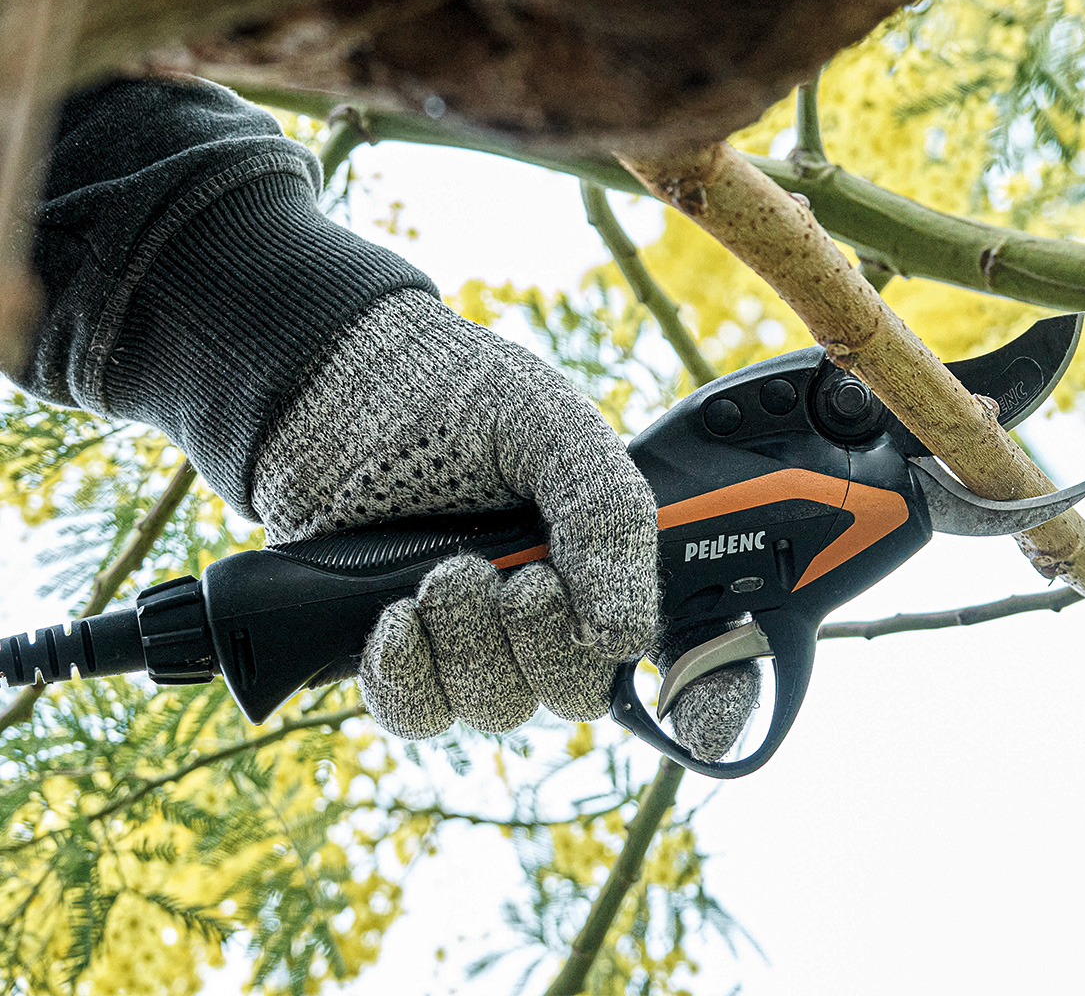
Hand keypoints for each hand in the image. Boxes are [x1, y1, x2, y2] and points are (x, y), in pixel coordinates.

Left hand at [252, 289, 756, 759]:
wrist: (343, 385)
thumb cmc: (460, 397)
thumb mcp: (553, 431)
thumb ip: (604, 519)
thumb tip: (619, 634)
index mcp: (609, 558)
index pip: (683, 652)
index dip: (712, 701)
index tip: (705, 726)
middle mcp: (551, 610)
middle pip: (577, 693)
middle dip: (543, 642)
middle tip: (515, 577)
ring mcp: (474, 637)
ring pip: (495, 706)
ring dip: (469, 644)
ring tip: (445, 571)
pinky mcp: (401, 650)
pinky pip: (417, 712)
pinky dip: (408, 676)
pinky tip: (397, 617)